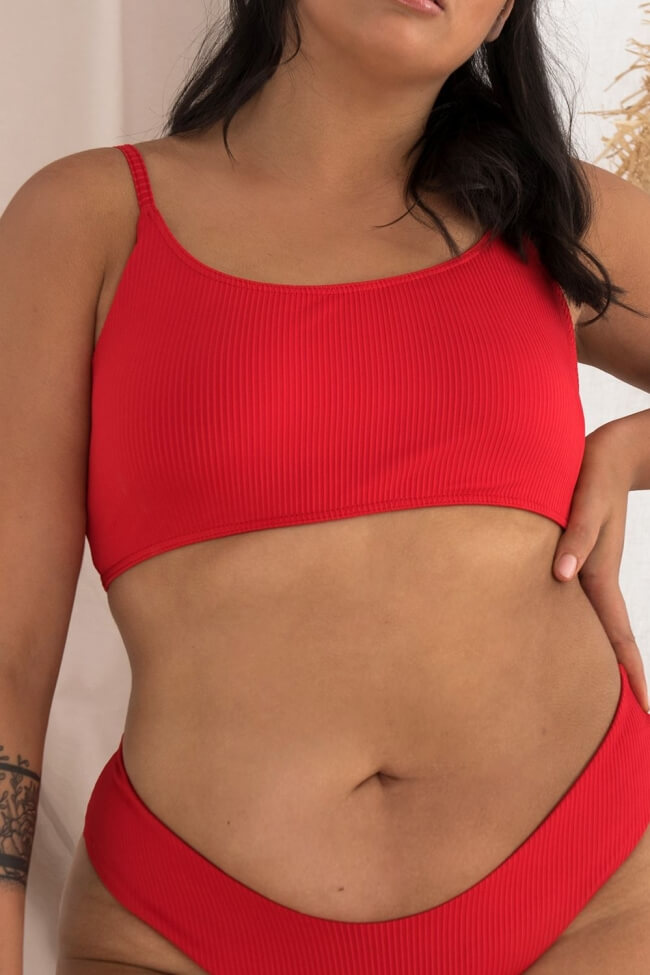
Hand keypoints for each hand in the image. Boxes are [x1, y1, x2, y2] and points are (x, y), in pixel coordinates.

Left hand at [552, 423, 648, 712]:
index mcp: (597, 576)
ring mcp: (587, 570)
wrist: (607, 452)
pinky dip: (585, 627)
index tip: (647, 711)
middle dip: (623, 681)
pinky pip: (581, 602)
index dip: (632, 675)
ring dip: (603, 658)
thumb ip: (577, 537)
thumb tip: (562, 575)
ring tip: (607, 694)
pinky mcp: (576, 557)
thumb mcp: (585, 502)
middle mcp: (593, 579)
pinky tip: (574, 638)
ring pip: (594, 625)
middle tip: (637, 719)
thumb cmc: (592, 474)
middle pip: (609, 641)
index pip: (619, 638)